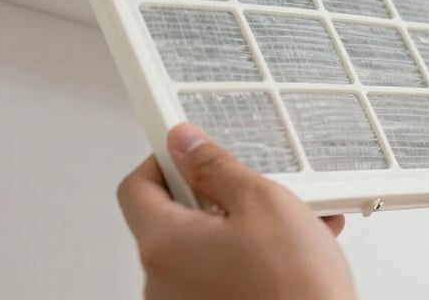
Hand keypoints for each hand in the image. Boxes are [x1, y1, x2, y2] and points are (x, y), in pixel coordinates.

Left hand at [117, 124, 355, 299]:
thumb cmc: (293, 286)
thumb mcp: (260, 201)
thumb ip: (215, 166)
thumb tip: (185, 143)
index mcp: (164, 245)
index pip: (135, 187)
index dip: (164, 161)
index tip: (193, 153)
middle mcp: (163, 283)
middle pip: (171, 216)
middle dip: (212, 195)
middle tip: (247, 189)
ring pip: (201, 245)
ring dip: (237, 225)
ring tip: (283, 221)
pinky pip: (216, 273)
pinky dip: (244, 256)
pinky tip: (287, 248)